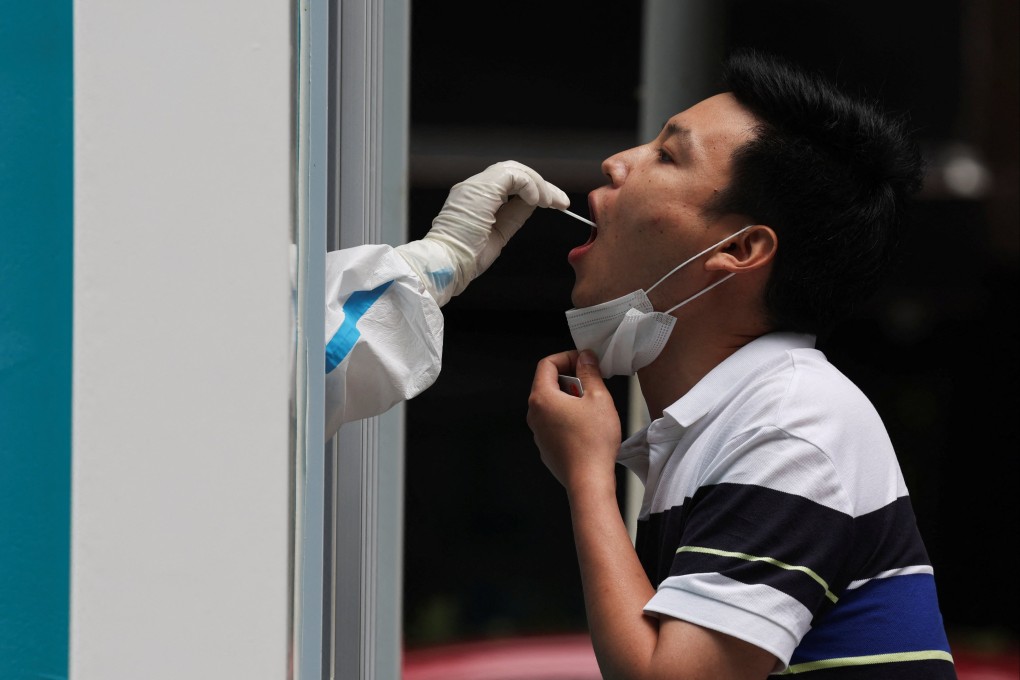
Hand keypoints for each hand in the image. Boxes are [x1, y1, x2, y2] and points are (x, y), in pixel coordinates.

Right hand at [396, 160, 568, 305]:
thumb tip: (534, 203)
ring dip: (539, 185)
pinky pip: (513, 176)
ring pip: (515, 170)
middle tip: (560, 202)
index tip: (553, 204)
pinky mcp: (481, 188)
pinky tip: (537, 201)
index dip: (534, 190)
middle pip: (514, 172)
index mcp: (475, 198)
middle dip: (541, 185)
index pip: (509, 183)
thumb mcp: (499, 234)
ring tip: (551, 203)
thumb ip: (514, 215)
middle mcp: (473, 187)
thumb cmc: (465, 259)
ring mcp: (475, 186)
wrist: (445, 265)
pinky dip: (530, 186)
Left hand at [527, 349, 622, 491]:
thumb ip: (590, 372)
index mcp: (542, 398)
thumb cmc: (592, 443)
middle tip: (592, 384)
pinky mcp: (546, 446)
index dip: (567, 357)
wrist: (588, 481)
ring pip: (552, 404)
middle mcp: (534, 414)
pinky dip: (568, 417)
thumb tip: (585, 358)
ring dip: (571, 399)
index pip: (547, 364)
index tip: (584, 362)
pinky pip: (554, 422)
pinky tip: (587, 426)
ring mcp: (538, 432)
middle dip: (571, 379)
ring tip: (592, 407)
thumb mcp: (598, 398)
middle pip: (548, 383)